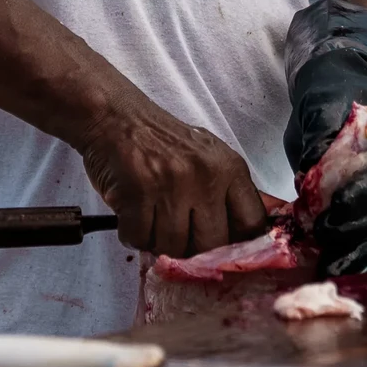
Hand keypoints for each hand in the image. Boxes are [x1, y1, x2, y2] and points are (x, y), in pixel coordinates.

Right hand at [79, 102, 269, 257]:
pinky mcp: (137, 193)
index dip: (237, 245)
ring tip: (150, 218)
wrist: (115, 116)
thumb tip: (246, 241)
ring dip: (156, 241)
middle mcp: (205, 176)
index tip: (221, 251)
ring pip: (172, 247)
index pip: (251, 223)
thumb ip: (227, 194)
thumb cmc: (162, 142)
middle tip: (175, 233)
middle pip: (210, 245)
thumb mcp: (207, 158)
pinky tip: (131, 215)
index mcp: (229, 168)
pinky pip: (139, 239)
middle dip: (190, 248)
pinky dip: (132, 235)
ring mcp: (171, 185)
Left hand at [283, 1, 366, 276]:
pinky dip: (357, 251)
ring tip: (327, 263)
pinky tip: (334, 268)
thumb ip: (321, 125)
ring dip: (358, 245)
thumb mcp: (322, 98)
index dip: (366, 190)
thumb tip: (314, 162)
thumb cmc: (332, 92)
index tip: (335, 206)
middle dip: (359, 223)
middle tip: (324, 235)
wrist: (348, 85)